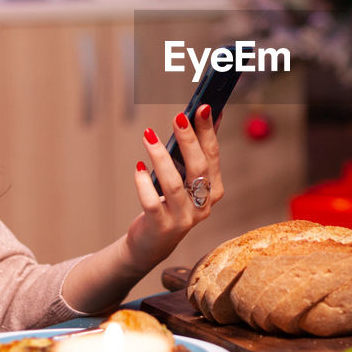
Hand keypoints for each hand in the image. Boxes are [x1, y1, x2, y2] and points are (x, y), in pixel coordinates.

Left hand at [125, 104, 224, 270]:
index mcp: (213, 191)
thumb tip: (210, 114)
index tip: (204, 107)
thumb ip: (198, 150)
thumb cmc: (170, 204)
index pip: (213, 157)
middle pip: (198, 169)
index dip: (209, 132)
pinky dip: (144, 184)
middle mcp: (202, 207)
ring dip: (161, 157)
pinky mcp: (161, 227)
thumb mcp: (187, 178)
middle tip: (179, 117)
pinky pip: (152, 203)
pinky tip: (138, 168)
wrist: (151, 244)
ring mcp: (182, 219)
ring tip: (149, 134)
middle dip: (189, 140)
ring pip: (174, 184)